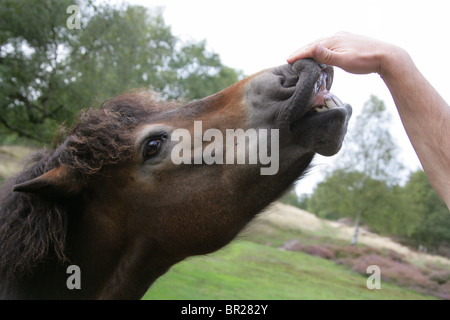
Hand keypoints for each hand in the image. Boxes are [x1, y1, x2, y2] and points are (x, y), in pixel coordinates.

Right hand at [287, 32, 403, 76]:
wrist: (387, 56)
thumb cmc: (365, 61)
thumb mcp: (344, 61)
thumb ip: (326, 55)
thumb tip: (310, 47)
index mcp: (333, 40)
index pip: (310, 48)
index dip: (298, 54)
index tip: (287, 60)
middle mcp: (337, 36)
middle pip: (314, 44)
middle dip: (302, 51)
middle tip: (291, 58)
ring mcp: (343, 37)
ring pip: (322, 44)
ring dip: (311, 50)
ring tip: (303, 56)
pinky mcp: (349, 41)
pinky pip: (330, 44)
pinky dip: (321, 49)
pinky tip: (322, 54)